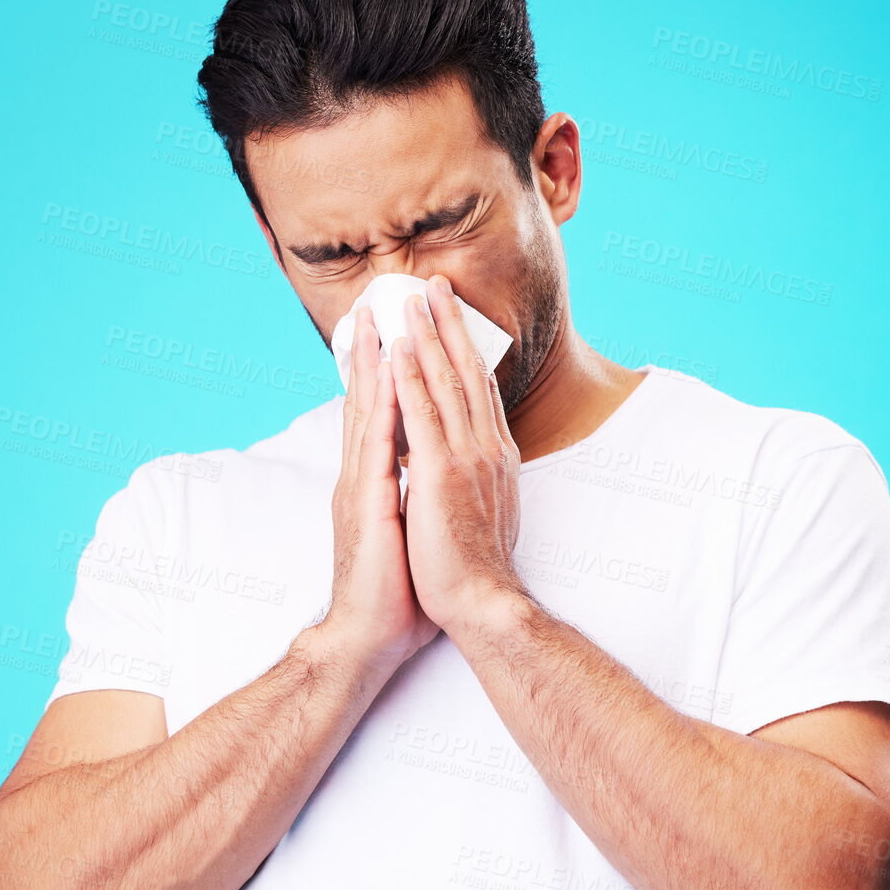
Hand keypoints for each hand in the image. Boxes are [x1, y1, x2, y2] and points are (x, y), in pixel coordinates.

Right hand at [320, 305, 440, 671]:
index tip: (394, 331)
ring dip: (373, 362)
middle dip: (374, 350)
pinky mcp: (366, 502)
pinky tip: (387, 373)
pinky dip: (381, 404)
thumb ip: (409, 496)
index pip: (380, 415)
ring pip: (367, 411)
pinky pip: (376, 443)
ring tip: (378, 318)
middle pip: (368, 401)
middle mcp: (362, 476)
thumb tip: (426, 476)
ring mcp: (360, 486)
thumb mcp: (406, 530)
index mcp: (373, 482)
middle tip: (378, 302)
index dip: (385, 371)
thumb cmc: (393, 593)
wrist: (369, 637)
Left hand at [390, 274, 529, 639]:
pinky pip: (421, 414)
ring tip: (413, 297)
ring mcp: (464, 458)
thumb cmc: (476, 569)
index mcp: (493, 457)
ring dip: (427, 336)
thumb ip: (478, 478)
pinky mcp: (440, 474)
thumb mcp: (484, 510)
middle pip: (466, 373)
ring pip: (444, 383)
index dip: (465, 350)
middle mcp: (484, 449)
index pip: (478, 392)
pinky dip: (408, 377)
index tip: (453, 318)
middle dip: (449, 325)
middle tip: (435, 285)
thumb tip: (470, 462)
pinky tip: (396, 348)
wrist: (481, 604)